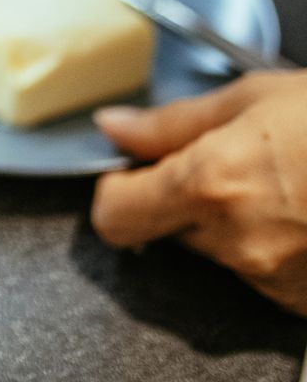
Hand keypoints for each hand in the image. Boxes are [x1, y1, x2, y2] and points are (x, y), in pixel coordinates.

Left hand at [92, 71, 306, 314]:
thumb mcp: (252, 98)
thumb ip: (172, 122)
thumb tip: (115, 126)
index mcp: (210, 185)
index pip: (114, 216)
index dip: (114, 189)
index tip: (126, 171)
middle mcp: (238, 242)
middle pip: (167, 230)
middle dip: (181, 197)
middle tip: (227, 159)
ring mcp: (276, 280)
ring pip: (219, 251)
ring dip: (232, 220)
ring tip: (282, 179)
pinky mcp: (306, 303)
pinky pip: (264, 273)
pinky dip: (273, 245)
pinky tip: (303, 211)